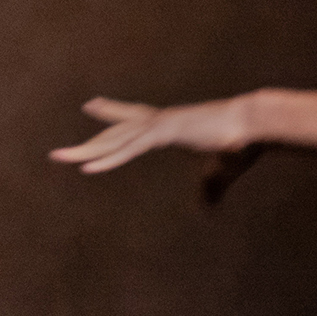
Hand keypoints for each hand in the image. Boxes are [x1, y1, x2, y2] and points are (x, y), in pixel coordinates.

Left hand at [49, 95, 256, 173]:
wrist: (258, 125)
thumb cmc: (242, 144)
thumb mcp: (220, 173)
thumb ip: (209, 189)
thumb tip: (207, 208)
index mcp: (171, 125)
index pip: (134, 120)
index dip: (112, 114)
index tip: (91, 106)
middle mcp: (160, 121)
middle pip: (114, 133)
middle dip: (87, 144)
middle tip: (58, 154)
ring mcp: (160, 125)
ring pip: (114, 140)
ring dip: (85, 152)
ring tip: (58, 159)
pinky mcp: (166, 132)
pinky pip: (128, 148)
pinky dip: (107, 159)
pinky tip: (86, 167)